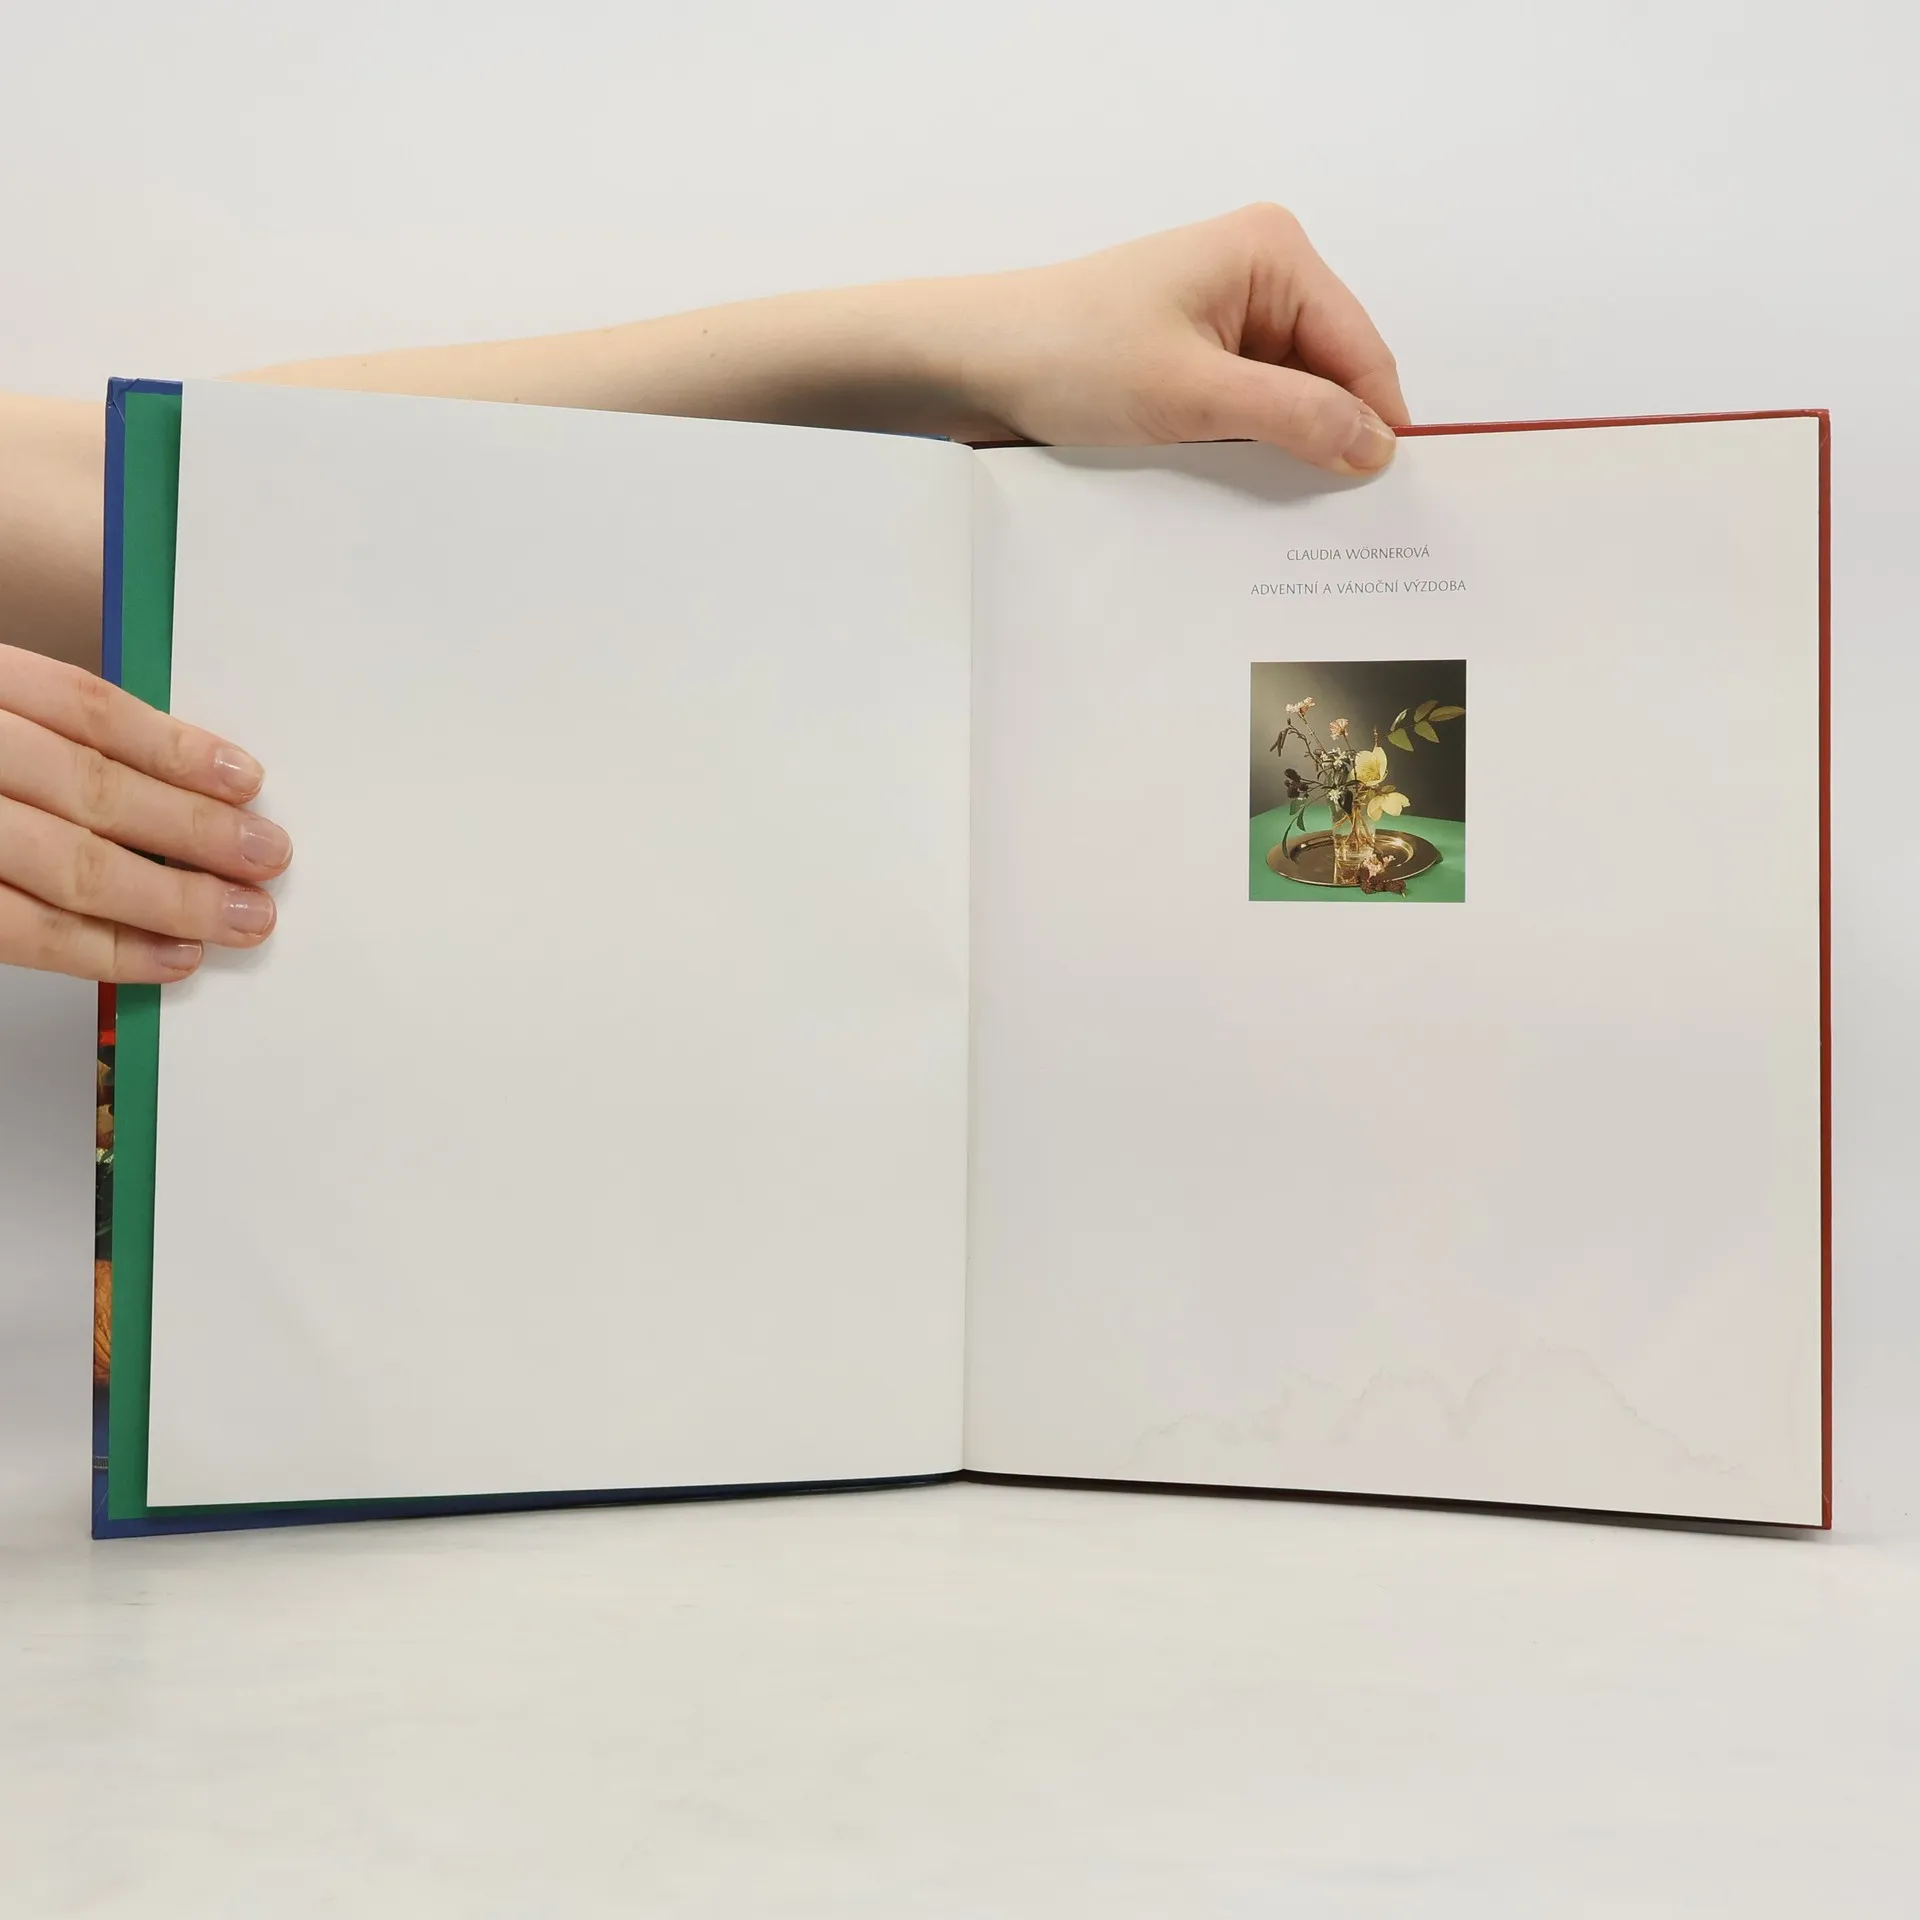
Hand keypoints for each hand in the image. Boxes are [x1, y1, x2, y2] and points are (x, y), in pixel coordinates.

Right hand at [0, 644, 289, 980]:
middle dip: (193, 832)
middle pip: (89, 789)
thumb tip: (180, 781)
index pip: (83, 707)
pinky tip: (165, 958)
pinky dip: (103, 950)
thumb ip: (48, 736)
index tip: (245, 780)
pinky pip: (20, 929)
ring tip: (238, 918)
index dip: (174, 747)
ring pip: (65, 865)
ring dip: (168, 899)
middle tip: (266, 860)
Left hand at [945, 204, 1409, 471]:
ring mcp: (1226, 317)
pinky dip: (1248, 447)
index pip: (1360, 348)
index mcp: (1273, 253)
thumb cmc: (1068, 354)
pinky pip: (1249, 409)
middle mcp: (1259, 274)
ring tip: (1278, 503)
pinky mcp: (1195, 356)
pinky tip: (1237, 484)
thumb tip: (1375, 444)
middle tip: (1335, 518)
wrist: (975, 363)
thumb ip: (1295, 416)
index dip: (1377, 421)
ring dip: (1284, 448)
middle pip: (1331, 374)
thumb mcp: (1194, 394)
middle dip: (1329, 436)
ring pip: (1291, 399)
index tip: (1390, 494)